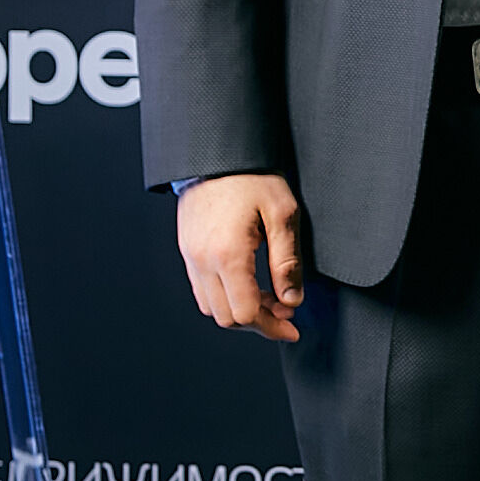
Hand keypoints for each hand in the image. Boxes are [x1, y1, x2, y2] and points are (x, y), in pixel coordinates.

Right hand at [177, 173, 306, 343]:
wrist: (216, 153)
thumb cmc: (250, 177)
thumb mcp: (283, 215)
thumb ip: (287, 262)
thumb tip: (292, 299)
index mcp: (228, 254)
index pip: (246, 313)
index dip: (272, 327)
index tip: (291, 326)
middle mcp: (203, 260)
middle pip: (227, 318)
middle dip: (258, 323)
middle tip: (284, 312)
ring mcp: (191, 256)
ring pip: (211, 308)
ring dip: (240, 311)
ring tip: (267, 298)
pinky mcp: (187, 250)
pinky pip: (201, 289)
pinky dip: (224, 297)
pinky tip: (246, 284)